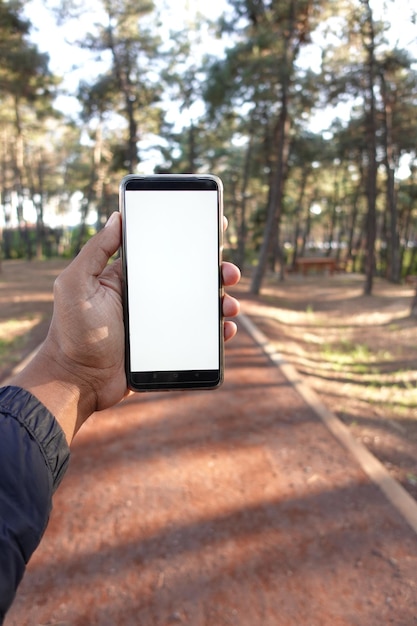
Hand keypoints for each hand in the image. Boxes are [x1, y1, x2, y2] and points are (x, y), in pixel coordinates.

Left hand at [13, 212, 239, 443]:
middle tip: (229, 272)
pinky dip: (217, 332)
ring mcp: (161, 323)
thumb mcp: (76, 284)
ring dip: (221, 302)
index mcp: (131, 278)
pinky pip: (199, 336)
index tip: (212, 230)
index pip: (166, 253)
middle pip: (191, 279)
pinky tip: (226, 329)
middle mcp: (149, 297)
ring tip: (230, 305)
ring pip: (200, 307)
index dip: (190, 242)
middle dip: (215, 272)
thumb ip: (95, 251)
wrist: (79, 381)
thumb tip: (117, 217)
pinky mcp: (168, 347)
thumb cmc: (72, 333)